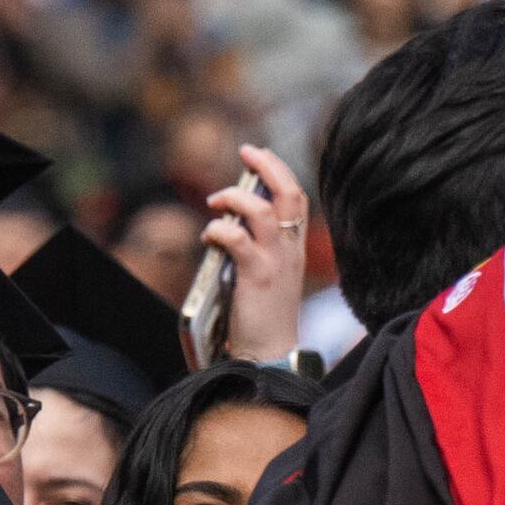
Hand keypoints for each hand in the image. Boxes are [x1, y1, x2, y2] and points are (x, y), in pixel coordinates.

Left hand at [199, 147, 308, 365]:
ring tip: (215, 201)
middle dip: (267, 165)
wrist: (270, 353)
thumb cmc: (263, 316)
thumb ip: (258, 246)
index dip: (280, 171)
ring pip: (261, 210)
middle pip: (289, 192)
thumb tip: (231, 220)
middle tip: (245, 151)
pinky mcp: (256, 276)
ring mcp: (276, 261)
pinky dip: (218, 229)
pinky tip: (207, 236)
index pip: (297, 198)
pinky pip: (236, 239)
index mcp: (294, 247)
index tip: (260, 156)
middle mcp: (290, 249)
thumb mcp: (269, 274)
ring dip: (233, 198)